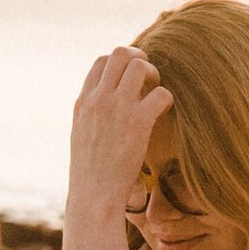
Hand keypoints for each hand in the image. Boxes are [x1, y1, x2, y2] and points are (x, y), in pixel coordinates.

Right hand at [62, 46, 173, 249]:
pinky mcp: (137, 122)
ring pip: (140, 66)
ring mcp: (117, 108)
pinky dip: (166, 99)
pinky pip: (161, 93)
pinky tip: (163, 113)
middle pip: (120, 53)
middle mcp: (98, 99)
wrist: (93, 196)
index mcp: (83, 102)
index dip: (120, 64)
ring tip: (155, 95)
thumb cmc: (90, 173)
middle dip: (139, 58)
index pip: (101, 62)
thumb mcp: (82, 135)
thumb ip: (92, 114)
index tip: (131, 78)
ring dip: (154, 75)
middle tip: (149, 76)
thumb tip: (107, 104)